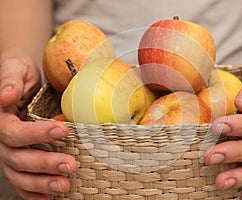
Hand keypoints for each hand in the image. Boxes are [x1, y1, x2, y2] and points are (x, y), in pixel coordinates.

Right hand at [0, 58, 77, 199]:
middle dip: (45, 164)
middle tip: (70, 165)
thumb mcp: (16, 70)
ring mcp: (11, 151)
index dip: (36, 134)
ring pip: (20, 174)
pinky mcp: (21, 157)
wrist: (22, 81)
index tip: (63, 129)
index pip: (14, 133)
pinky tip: (49, 197)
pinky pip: (22, 179)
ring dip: (42, 183)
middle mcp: (3, 140)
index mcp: (1, 119)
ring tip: (64, 185)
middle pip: (18, 158)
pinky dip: (34, 191)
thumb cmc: (20, 74)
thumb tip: (4, 96)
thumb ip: (10, 82)